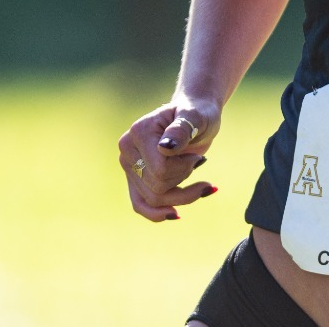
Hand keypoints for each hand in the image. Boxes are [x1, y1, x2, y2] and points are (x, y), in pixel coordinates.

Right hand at [118, 98, 220, 221]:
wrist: (194, 117)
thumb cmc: (198, 114)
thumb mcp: (197, 117)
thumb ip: (182, 128)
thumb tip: (166, 147)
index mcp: (138, 132)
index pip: (160, 169)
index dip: (185, 168)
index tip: (199, 157)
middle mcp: (127, 150)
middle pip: (157, 188)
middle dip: (185, 180)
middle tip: (198, 163)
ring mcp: (129, 166)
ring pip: (154, 200)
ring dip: (183, 196)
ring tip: (201, 184)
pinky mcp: (135, 179)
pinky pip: (141, 206)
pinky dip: (160, 213)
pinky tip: (177, 214)